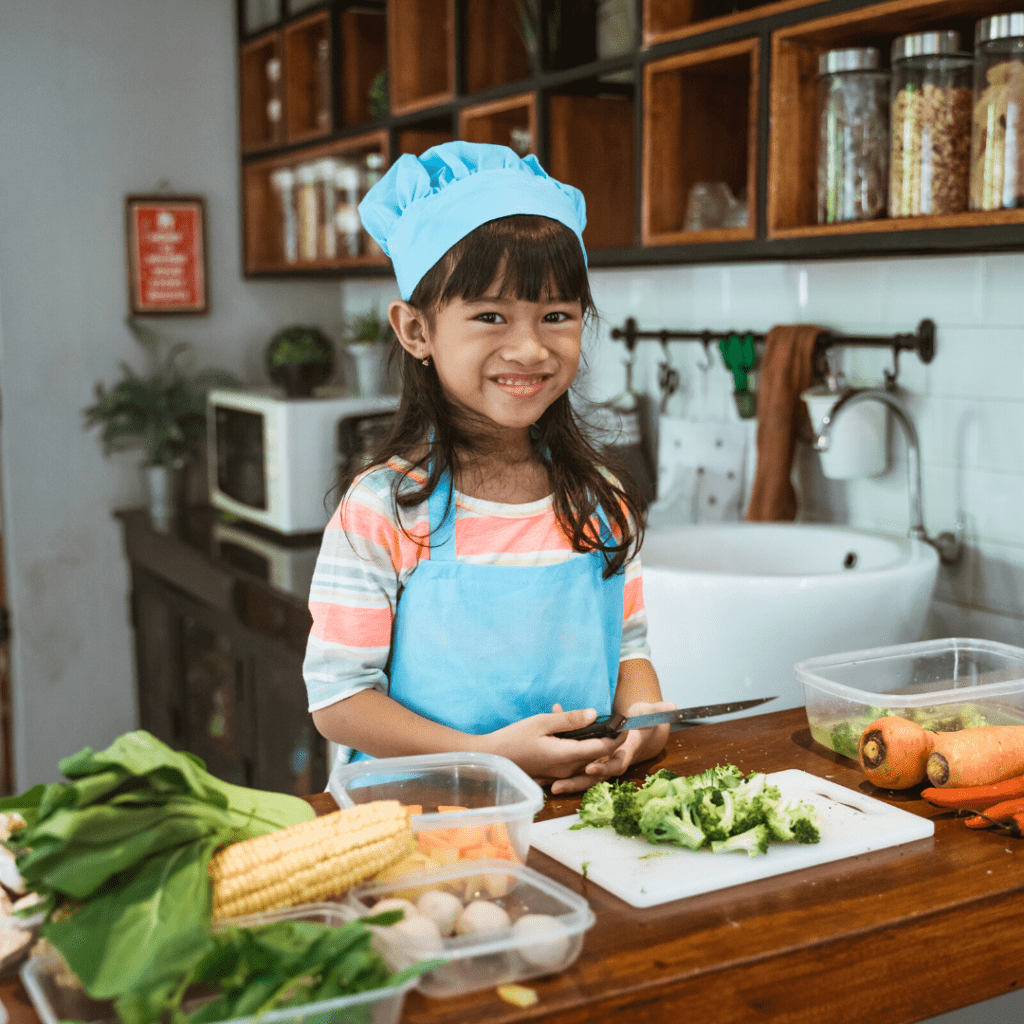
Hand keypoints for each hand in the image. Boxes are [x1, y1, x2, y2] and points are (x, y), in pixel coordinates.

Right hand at [484, 706, 623, 784]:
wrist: (491, 758)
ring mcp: (559, 775)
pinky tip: (567, 734)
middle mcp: (567, 770)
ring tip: (588, 725)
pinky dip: (576, 749)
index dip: (617, 736)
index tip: (626, 724)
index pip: (602, 748)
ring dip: (590, 744)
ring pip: (585, 760)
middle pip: (596, 756)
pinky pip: (572, 763)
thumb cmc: (514, 738)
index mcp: (567, 756)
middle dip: (606, 740)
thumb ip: (570, 720)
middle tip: (614, 723)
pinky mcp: (552, 776)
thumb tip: (595, 714)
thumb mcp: (542, 722)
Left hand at [549, 700, 675, 794]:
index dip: (604, 767)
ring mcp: (602, 763)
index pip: (615, 763)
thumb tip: (672, 707)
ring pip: (585, 777)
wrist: (643, 734)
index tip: (590, 768)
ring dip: (569, 782)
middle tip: (558, 786)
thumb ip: (658, 711)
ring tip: (550, 788)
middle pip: (595, 777)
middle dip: (577, 782)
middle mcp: (613, 761)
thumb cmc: (644, 723)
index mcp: (625, 752)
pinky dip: (564, 768)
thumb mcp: (650, 715)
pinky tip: (547, 771)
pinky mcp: (593, 760)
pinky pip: (578, 766)